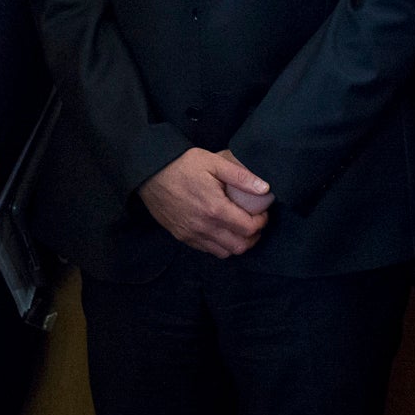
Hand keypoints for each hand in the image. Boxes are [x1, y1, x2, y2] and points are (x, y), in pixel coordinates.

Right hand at [139, 148, 269, 256]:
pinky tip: (221, 230)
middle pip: (240, 246)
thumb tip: (265, 189)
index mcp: (215, 209)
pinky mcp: (182, 236)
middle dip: (253, 237)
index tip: (262, 212)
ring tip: (240, 228)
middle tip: (255, 223)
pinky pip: (207, 250)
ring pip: (224, 253)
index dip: (262, 222)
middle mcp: (204, 227)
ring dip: (237, 243)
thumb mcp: (213, 162)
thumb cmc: (182, 165)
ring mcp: (191, 234)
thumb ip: (240, 176)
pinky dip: (219, 245)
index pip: (249, 228)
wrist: (149, 172)